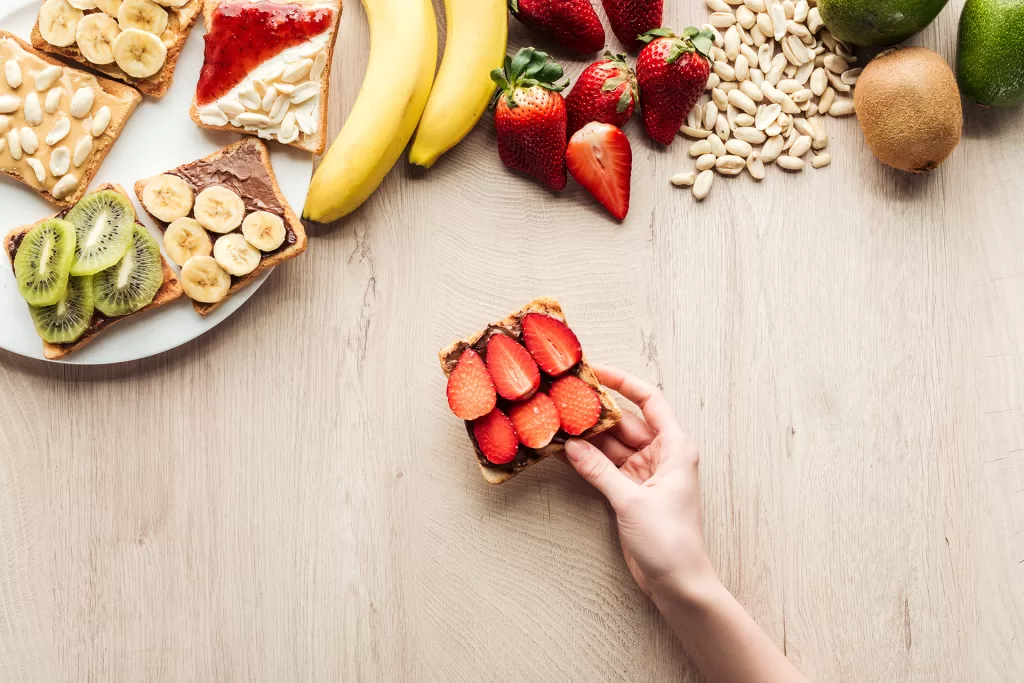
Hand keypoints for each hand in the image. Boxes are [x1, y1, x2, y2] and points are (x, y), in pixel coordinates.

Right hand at [564, 364, 714, 601]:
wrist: (678, 584)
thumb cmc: (671, 542)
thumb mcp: (632, 502)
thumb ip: (600, 471)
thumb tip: (572, 446)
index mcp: (675, 447)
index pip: (650, 400)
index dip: (623, 382)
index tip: (595, 370)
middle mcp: (661, 455)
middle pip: (624, 421)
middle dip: (595, 410)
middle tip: (564, 397)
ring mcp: (644, 473)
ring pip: (610, 445)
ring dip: (586, 436)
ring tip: (556, 420)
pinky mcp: (629, 492)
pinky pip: (604, 467)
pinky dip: (586, 460)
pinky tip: (562, 450)